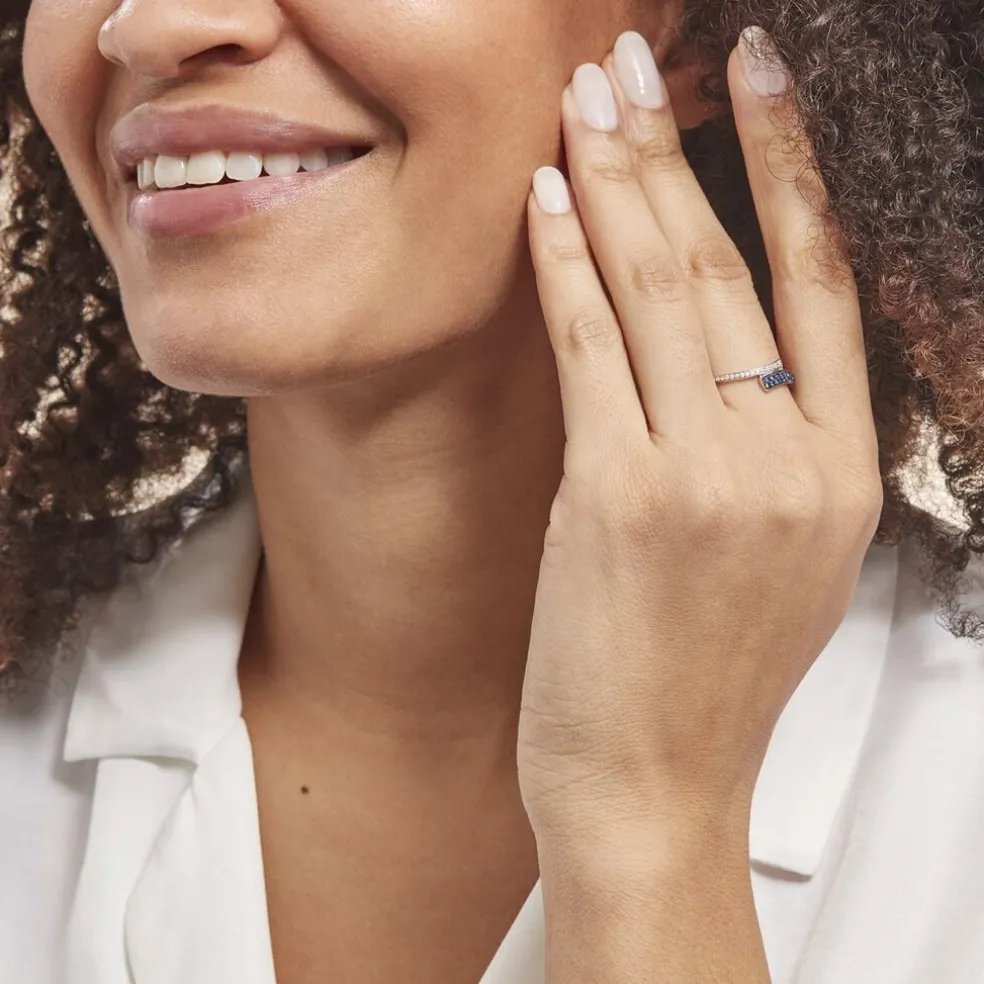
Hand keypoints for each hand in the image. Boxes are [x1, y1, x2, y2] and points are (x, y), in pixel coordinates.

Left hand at [519, 27, 882, 854]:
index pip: (823, 281)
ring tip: (587, 99)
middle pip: (728, 264)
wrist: (652, 780)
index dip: (790, 168)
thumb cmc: (706, 679)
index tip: (762, 84)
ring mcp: (703, 475)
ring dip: (618, 178)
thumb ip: (771, 453)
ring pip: (662, 286)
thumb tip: (730, 352)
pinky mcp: (614, 495)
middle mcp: (786, 461)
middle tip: (636, 64)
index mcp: (841, 473)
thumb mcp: (779, 560)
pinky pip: (588, 345)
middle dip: (675, 147)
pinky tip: (545, 197)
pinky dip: (563, 261)